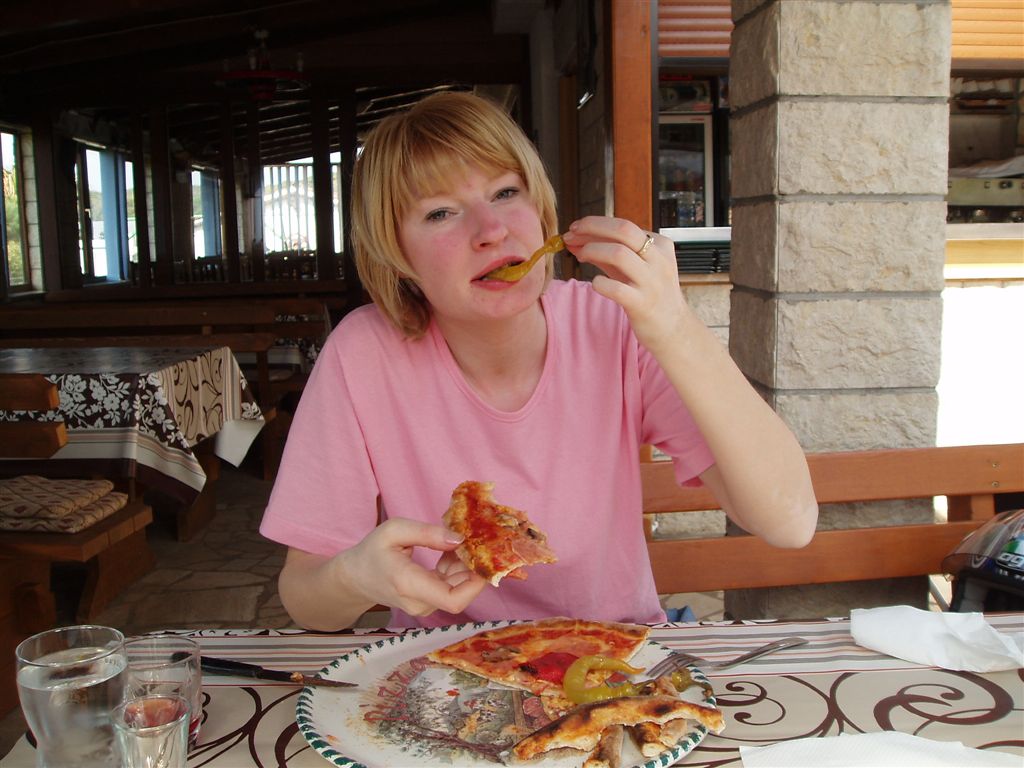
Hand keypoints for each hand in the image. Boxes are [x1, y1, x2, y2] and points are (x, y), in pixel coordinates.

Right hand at [338, 518, 487, 616]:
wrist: (355, 577)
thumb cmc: (372, 551)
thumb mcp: (394, 530)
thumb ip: (427, 533)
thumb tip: (459, 539)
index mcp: (409, 584)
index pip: (454, 599)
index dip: (476, 583)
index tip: (483, 558)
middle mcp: (419, 602)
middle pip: (461, 594)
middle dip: (474, 569)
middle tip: (475, 542)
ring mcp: (424, 607)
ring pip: (458, 591)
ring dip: (465, 568)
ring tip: (457, 544)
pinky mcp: (427, 604)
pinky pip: (451, 590)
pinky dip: (457, 571)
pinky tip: (449, 554)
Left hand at [561, 216, 687, 353]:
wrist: (673, 329)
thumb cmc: (648, 294)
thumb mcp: (632, 268)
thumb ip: (607, 253)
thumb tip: (575, 240)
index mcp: (660, 245)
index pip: (624, 225)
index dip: (595, 224)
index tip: (575, 228)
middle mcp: (658, 260)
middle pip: (623, 229)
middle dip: (592, 226)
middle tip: (571, 233)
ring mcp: (652, 282)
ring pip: (618, 254)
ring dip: (592, 250)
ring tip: (580, 256)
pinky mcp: (643, 304)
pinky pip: (616, 288)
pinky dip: (599, 282)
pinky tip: (595, 283)